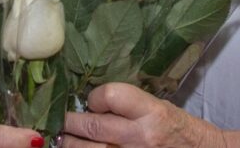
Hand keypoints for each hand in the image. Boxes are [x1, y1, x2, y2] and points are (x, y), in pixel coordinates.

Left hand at [62, 83, 226, 147]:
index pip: (111, 96)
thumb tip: (92, 100)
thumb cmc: (180, 130)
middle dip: (70, 121)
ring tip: (62, 138)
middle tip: (58, 118)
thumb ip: (129, 104)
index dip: (95, 96)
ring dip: (69, 144)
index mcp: (152, 113)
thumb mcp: (159, 107)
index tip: (91, 99)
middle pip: (93, 126)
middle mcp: (141, 137)